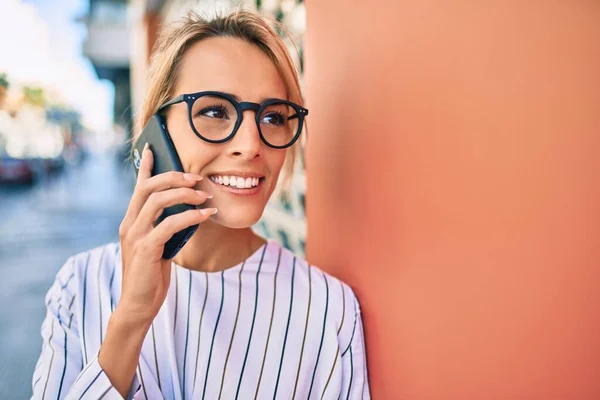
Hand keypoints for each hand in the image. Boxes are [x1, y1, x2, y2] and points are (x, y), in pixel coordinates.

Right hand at [117, 143, 215, 324]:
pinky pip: (170, 224)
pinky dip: (190, 216)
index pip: (138, 187)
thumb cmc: (150, 275)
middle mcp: (129, 223)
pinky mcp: (146, 248)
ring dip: (185, 194)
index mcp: (130, 221)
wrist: (138, 305)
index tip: (154, 148)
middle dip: (174, 177)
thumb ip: (164, 228)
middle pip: (149, 187)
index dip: (146, 167)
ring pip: (158, 201)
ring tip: (205, 197)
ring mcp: (135, 235)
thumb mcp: (157, 246)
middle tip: (196, 178)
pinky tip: (205, 216)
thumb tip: (188, 211)